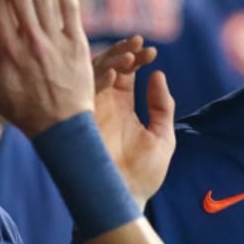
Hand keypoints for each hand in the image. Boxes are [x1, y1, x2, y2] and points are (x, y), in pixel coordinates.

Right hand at [92, 35, 175, 210]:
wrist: (123, 201)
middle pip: (109, 67)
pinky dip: (98, 80)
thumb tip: (158, 75)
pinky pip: (85, 93)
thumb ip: (162, 106)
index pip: (126, 72)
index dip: (136, 57)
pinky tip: (115, 71)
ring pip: (94, 75)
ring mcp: (91, 111)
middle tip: (138, 42)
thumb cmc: (144, 175)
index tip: (151, 50)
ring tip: (131, 54)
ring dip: (111, 61)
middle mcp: (104, 105)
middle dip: (123, 51)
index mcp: (122, 106)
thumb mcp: (162, 137)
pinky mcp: (81, 121)